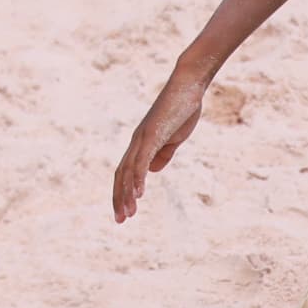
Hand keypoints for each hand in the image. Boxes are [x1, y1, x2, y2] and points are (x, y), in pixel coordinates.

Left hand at [112, 66, 208, 223]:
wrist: (188, 86)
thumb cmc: (182, 109)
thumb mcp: (173, 137)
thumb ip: (162, 154)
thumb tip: (152, 171)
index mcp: (141, 144)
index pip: (126, 172)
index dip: (124, 192)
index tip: (126, 212)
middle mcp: (136, 142)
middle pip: (121, 175)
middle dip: (119, 198)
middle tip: (121, 221)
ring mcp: (142, 138)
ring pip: (128, 171)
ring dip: (127, 194)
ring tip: (128, 214)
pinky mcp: (152, 134)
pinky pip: (142, 160)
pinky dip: (138, 178)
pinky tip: (139, 194)